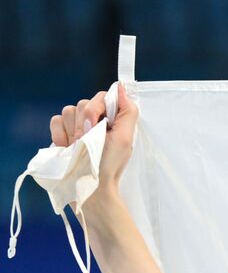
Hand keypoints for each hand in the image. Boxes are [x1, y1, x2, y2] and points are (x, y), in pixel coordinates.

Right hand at [49, 83, 138, 211]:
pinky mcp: (61, 133)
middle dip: (86, 123)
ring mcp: (76, 126)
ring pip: (68, 110)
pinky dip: (61, 135)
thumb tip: (121, 87)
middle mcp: (94, 120)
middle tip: (89, 141)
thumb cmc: (109, 165)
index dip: (98, 107)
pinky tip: (67, 148)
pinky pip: (56, 121)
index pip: (102, 97)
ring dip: (75, 131)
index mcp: (111, 120)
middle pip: (83, 102)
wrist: (88, 185)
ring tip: (80, 148)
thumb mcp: (125, 138)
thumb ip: (127, 112)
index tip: (99, 122)